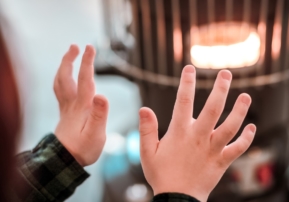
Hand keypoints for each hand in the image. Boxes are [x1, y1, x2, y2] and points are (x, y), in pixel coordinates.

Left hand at [54, 45, 107, 166]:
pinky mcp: (66, 112)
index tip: (90, 47)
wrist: (65, 161)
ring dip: (64, 66)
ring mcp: (66, 108)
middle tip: (76, 45)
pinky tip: (66, 76)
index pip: (84, 80)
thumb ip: (99, 115)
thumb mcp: (95, 135)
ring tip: (70, 54)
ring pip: (61, 82)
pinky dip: (62, 78)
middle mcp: (71, 104)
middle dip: (70, 59)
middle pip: (66, 77)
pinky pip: (61, 90)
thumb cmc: (82, 149)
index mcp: (81, 107)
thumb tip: (102, 94)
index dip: (87, 62)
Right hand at [139, 65, 255, 200]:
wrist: (177, 200)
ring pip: (230, 126)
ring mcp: (212, 149)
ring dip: (240, 111)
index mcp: (179, 133)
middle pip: (213, 108)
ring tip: (246, 96)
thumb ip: (146, 129)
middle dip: (220, 89)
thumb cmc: (161, 175)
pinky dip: (246, 138)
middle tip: (226, 73)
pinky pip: (238, 148)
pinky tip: (252, 127)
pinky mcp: (221, 161)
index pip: (183, 102)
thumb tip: (144, 108)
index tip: (189, 69)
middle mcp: (199, 137)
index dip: (186, 83)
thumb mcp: (147, 152)